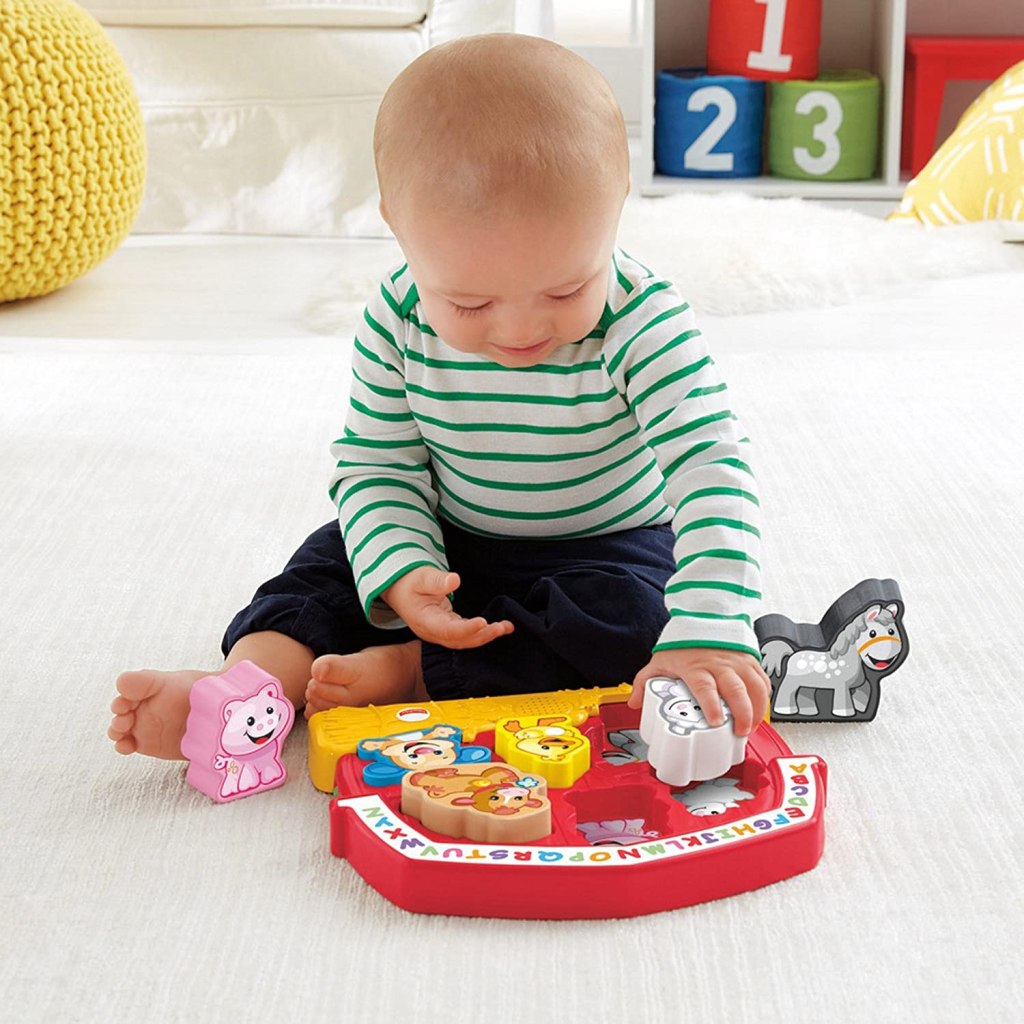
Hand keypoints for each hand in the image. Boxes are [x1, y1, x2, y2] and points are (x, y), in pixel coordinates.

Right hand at [382, 566, 513, 648]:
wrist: (399, 589)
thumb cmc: (410, 582)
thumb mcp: (421, 577)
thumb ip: (437, 580)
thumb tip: (454, 580)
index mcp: (425, 622)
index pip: (449, 630)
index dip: (467, 629)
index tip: (483, 622)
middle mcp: (433, 632)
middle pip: (460, 640)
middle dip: (483, 635)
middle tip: (502, 627)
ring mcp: (440, 633)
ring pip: (465, 640)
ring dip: (486, 635)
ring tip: (506, 627)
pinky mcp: (447, 629)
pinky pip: (466, 635)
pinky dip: (482, 632)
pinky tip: (497, 627)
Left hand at [627, 647, 770, 736]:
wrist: (703, 617)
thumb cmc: (684, 643)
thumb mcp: (660, 661)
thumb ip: (645, 682)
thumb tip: (635, 702)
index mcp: (696, 666)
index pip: (705, 687)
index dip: (712, 705)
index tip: (717, 721)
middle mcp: (720, 664)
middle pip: (736, 690)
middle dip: (741, 714)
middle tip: (740, 732)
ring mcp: (737, 662)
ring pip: (754, 687)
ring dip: (756, 709)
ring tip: (751, 727)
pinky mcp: (750, 660)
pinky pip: (762, 680)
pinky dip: (763, 697)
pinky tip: (759, 710)